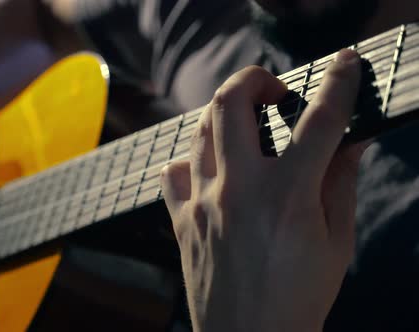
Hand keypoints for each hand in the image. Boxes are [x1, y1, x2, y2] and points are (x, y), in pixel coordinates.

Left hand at [161, 49, 365, 331]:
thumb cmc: (299, 298)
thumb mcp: (335, 242)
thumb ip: (340, 184)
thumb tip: (349, 142)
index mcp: (287, 197)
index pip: (318, 122)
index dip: (339, 84)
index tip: (346, 64)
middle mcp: (238, 191)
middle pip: (231, 103)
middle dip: (254, 79)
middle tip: (274, 92)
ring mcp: (202, 203)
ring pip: (200, 131)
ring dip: (226, 117)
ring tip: (248, 130)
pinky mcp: (180, 220)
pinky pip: (173, 171)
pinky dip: (192, 161)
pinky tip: (211, 172)